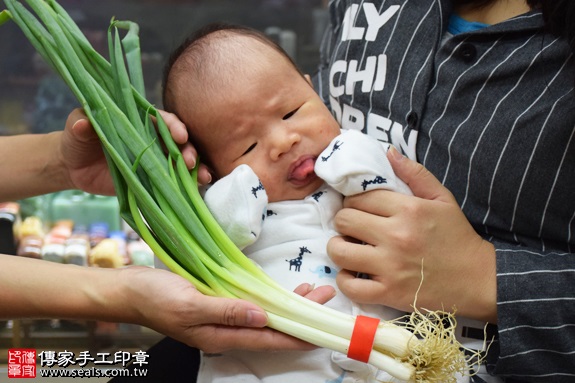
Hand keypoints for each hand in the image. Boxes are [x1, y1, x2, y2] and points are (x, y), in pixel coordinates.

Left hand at [59, 109, 211, 195]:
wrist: (74, 167)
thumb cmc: (77, 140)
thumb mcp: (76, 129)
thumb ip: (81, 123)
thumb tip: (83, 123)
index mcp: (138, 121)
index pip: (162, 120)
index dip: (173, 126)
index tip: (179, 135)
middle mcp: (152, 139)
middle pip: (178, 141)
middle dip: (189, 149)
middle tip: (190, 161)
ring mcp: (155, 160)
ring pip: (181, 161)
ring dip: (196, 167)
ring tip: (203, 177)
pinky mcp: (153, 180)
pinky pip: (173, 181)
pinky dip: (188, 185)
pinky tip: (199, 189)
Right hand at [121, 267, 335, 352]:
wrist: (129, 289)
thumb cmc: (155, 296)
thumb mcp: (190, 304)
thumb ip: (227, 312)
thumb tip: (263, 317)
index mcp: (219, 336)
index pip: (267, 340)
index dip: (296, 336)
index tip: (321, 330)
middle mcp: (225, 330)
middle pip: (270, 328)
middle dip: (300, 315)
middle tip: (326, 298)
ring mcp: (222, 316)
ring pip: (264, 315)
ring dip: (288, 304)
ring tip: (314, 291)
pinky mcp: (218, 301)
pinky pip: (251, 302)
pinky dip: (269, 296)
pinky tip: (281, 290)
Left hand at [327, 147, 496, 321]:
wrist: (478, 280)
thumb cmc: (457, 237)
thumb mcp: (442, 199)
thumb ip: (414, 173)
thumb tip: (387, 152)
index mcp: (409, 210)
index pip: (359, 197)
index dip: (354, 201)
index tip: (359, 208)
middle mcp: (397, 236)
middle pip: (344, 220)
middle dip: (345, 222)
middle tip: (353, 228)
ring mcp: (390, 266)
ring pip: (339, 251)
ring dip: (339, 248)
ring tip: (350, 248)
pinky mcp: (388, 293)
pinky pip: (349, 285)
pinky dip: (345, 279)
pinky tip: (355, 273)